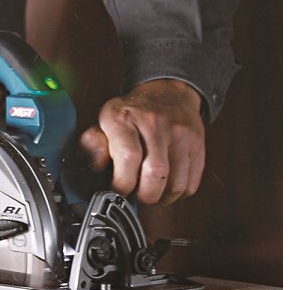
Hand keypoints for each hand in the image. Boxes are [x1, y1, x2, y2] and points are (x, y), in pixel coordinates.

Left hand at [79, 79, 205, 204]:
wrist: (169, 93)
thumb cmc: (132, 114)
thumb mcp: (104, 122)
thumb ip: (93, 144)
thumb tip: (98, 165)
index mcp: (125, 118)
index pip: (128, 157)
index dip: (122, 184)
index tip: (119, 189)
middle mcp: (155, 123)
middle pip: (155, 174)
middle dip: (144, 195)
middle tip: (137, 193)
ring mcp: (180, 133)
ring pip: (176, 184)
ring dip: (162, 197)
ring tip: (152, 190)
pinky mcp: (197, 144)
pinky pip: (191, 183)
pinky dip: (178, 193)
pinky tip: (167, 184)